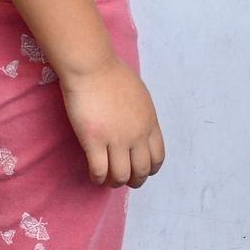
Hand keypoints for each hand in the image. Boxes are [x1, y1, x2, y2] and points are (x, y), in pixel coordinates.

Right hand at [59, 58, 165, 189]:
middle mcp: (137, 136)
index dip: (150, 169)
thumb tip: (139, 130)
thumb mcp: (140, 96)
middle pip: (141, 171)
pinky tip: (94, 176)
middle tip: (124, 180)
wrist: (92, 67)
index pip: (157, 157)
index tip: (140, 171)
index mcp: (150, 124)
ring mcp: (116, 140)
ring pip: (121, 175)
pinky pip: (99, 171)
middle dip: (134, 181)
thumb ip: (142, 116)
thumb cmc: (113, 75)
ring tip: (107, 180)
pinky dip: (97, 178)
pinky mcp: (94, 142)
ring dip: (115, 182)